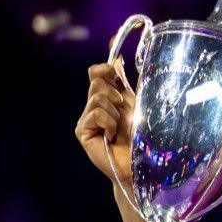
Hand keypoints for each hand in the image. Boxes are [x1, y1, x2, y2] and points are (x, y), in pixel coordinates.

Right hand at [75, 58, 135, 184]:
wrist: (138, 163)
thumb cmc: (140, 136)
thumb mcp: (134, 104)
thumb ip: (123, 83)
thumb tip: (117, 58)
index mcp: (106, 97)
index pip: (96, 72)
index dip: (105, 69)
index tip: (117, 76)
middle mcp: (93, 106)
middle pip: (97, 82)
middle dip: (116, 96)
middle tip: (124, 115)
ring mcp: (86, 119)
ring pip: (98, 97)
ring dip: (115, 113)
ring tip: (119, 129)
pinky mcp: (81, 131)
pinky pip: (96, 113)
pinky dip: (109, 123)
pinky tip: (112, 136)